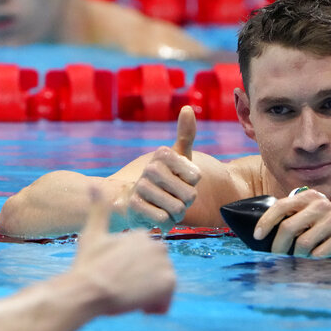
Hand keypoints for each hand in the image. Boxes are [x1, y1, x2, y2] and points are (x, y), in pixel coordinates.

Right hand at [74, 189, 174, 314]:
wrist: (89, 289)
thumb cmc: (87, 264)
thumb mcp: (92, 233)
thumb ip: (98, 209)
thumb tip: (94, 184)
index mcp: (142, 235)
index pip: (145, 259)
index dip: (132, 271)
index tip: (117, 277)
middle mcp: (157, 245)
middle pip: (155, 272)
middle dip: (143, 282)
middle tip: (122, 290)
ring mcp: (164, 263)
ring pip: (160, 286)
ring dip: (148, 295)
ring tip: (128, 298)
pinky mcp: (168, 282)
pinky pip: (166, 299)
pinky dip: (155, 306)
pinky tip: (138, 306)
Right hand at [117, 106, 199, 231]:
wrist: (134, 202)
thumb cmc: (165, 180)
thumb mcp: (179, 157)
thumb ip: (186, 134)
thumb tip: (188, 108)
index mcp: (163, 154)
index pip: (196, 177)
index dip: (192, 184)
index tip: (181, 181)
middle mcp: (150, 168)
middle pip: (189, 195)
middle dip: (186, 202)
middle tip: (174, 198)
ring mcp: (141, 187)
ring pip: (177, 208)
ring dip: (176, 214)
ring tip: (166, 208)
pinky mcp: (135, 206)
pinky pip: (164, 219)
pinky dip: (166, 223)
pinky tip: (157, 217)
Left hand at [253, 190, 330, 257]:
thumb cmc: (330, 231)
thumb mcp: (312, 218)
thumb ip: (292, 219)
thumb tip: (262, 235)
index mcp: (310, 197)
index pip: (281, 206)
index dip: (266, 222)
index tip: (257, 236)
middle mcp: (322, 204)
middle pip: (288, 228)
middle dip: (278, 247)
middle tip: (276, 258)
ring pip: (302, 244)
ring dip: (298, 256)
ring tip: (302, 258)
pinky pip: (319, 253)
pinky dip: (315, 260)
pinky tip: (320, 258)